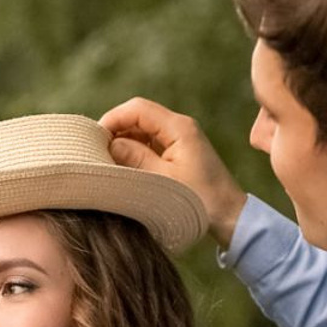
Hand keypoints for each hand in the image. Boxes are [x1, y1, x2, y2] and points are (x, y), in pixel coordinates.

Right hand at [99, 98, 247, 246]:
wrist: (230, 217)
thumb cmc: (200, 201)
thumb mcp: (161, 180)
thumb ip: (134, 158)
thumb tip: (110, 144)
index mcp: (179, 127)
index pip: (137, 108)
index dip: (113, 119)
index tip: (95, 138)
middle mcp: (180, 127)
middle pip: (138, 117)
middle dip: (116, 131)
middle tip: (98, 153)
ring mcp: (180, 139)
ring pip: (142, 131)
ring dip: (124, 144)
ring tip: (109, 162)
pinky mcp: (179, 152)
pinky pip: (150, 144)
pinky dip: (135, 153)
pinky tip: (125, 168)